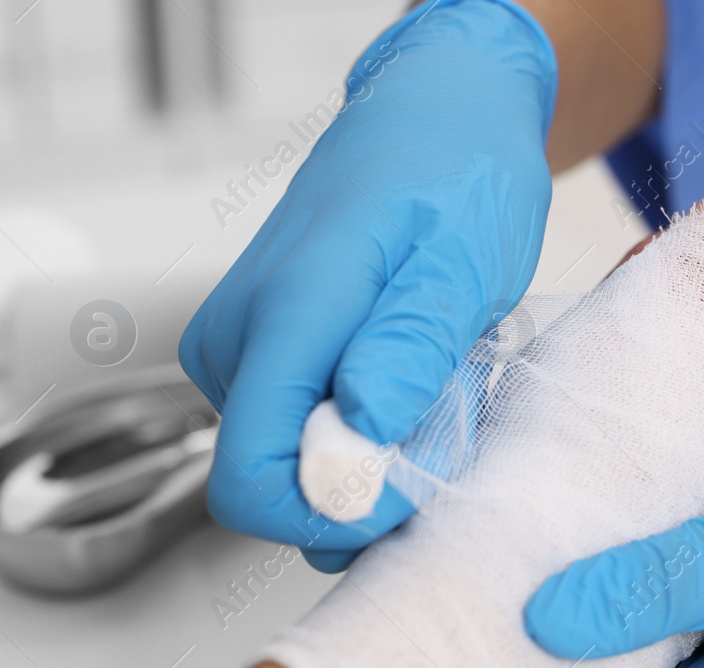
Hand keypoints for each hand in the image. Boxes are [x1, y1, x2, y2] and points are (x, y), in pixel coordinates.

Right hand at [179, 0, 555, 569]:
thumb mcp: (463, 260)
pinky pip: (303, 430)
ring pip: (293, 463)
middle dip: (366, 489)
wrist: (438, 113)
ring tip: (439, 387)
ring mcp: (241, 344)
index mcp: (286, 314)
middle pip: (272, 484)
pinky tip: (415, 381)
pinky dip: (368, 430)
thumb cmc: (457, 174)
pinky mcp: (259, 352)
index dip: (332, 518)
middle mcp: (240, 335)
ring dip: (376, 458)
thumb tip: (360, 433)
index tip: (412, 492)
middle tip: (449, 425)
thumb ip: (410, 349)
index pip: (251, 480)